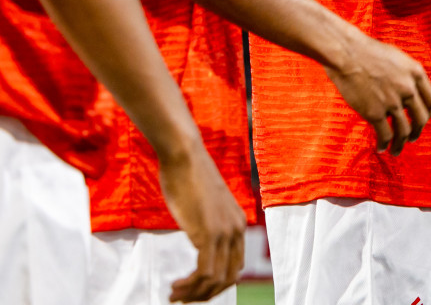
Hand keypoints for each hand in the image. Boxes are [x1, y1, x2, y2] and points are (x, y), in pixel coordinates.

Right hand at [158, 143, 245, 301]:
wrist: (184, 156)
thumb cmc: (187, 178)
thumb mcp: (204, 206)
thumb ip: (207, 224)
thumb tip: (199, 237)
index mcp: (239, 224)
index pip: (235, 267)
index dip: (214, 284)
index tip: (192, 288)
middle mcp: (238, 230)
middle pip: (229, 278)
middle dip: (205, 294)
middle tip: (181, 298)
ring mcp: (225, 232)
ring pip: (217, 280)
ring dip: (194, 293)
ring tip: (173, 295)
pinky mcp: (209, 233)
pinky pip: (205, 272)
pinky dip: (190, 285)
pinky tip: (174, 286)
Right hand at [325, 32, 430, 154]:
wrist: (347, 53)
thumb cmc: (368, 52)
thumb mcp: (397, 58)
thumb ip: (406, 75)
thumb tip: (409, 90)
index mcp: (416, 73)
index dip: (427, 112)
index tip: (422, 119)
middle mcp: (408, 89)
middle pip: (421, 118)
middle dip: (417, 131)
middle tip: (412, 137)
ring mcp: (393, 102)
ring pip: (403, 131)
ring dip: (400, 144)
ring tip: (396, 150)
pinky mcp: (375, 112)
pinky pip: (385, 134)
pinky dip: (384, 144)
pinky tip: (380, 148)